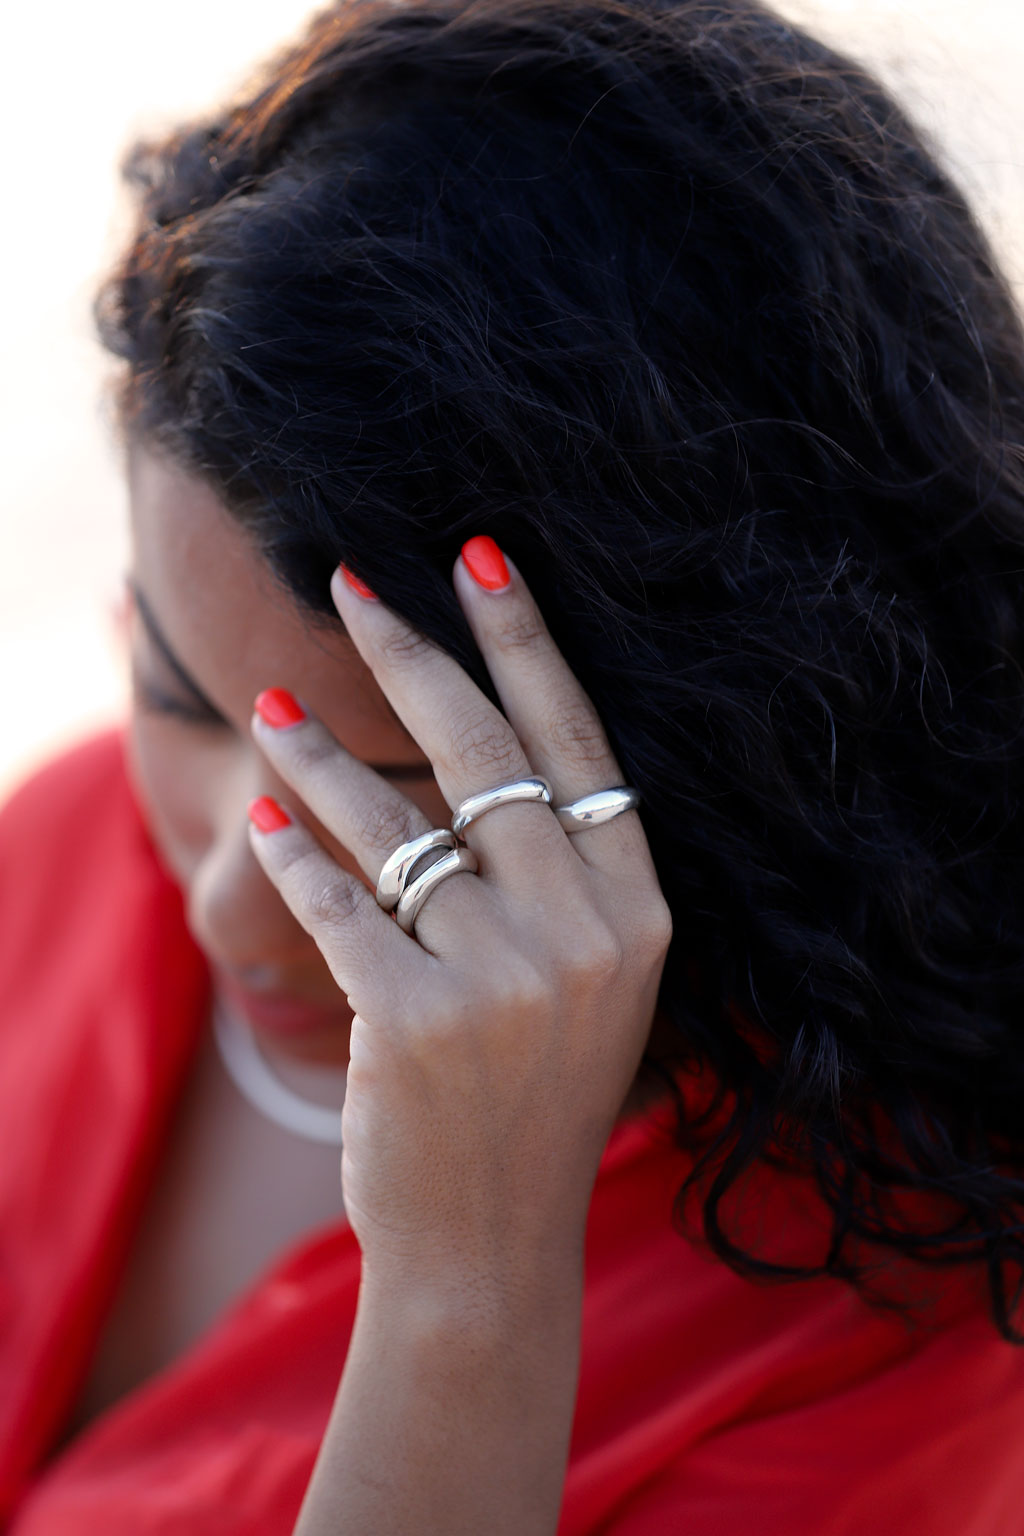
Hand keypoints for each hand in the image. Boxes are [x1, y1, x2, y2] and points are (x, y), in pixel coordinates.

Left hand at [246, 539, 672, 1289]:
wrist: (490, 1243)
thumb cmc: (533, 1099)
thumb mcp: (590, 983)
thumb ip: (563, 875)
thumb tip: (479, 747)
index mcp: (640, 912)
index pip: (581, 742)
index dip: (526, 641)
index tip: (479, 556)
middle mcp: (585, 933)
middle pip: (487, 754)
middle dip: (413, 652)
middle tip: (352, 584)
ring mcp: (505, 979)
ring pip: (399, 824)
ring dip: (322, 756)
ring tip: (273, 709)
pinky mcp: (415, 1021)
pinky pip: (339, 904)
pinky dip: (294, 859)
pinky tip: (268, 825)